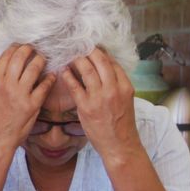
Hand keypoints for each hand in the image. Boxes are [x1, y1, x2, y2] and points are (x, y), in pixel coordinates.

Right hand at [0, 44, 55, 152]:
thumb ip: (0, 80)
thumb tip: (9, 67)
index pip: (6, 57)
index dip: (15, 48)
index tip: (21, 45)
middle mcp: (7, 85)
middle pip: (20, 57)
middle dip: (29, 49)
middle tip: (35, 49)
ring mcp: (20, 94)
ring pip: (34, 68)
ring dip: (41, 60)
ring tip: (43, 59)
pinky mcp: (32, 104)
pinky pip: (44, 85)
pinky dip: (49, 78)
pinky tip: (51, 76)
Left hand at [60, 48, 142, 164]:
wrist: (120, 145)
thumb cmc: (122, 124)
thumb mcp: (126, 100)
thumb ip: (117, 84)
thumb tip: (105, 69)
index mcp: (125, 86)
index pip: (112, 62)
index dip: (101, 52)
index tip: (93, 47)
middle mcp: (113, 89)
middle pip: (100, 61)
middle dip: (89, 50)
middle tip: (80, 45)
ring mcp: (99, 97)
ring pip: (87, 70)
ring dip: (77, 60)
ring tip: (70, 55)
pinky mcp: (86, 107)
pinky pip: (75, 86)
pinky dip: (68, 76)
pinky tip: (64, 70)